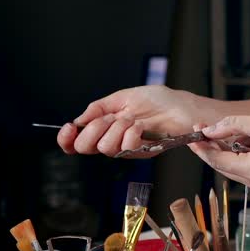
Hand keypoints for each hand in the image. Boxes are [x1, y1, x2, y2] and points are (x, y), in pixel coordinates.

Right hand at [61, 86, 214, 156]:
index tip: (68, 127)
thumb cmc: (159, 100)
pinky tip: (141, 125)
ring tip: (132, 118)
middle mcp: (113, 140)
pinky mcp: (142, 152)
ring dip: (115, 128)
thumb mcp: (124, 97)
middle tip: (111, 117)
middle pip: (84, 148)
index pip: (76, 142)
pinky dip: (131, 133)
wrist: (183, 106)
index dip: (66, 138)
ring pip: (104, 148)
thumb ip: (99, 108)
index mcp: (105, 127)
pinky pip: (125, 148)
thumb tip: (79, 120)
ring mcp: (127, 148)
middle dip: (93, 129)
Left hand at [187, 115, 249, 190]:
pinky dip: (241, 154)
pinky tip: (241, 139)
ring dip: (227, 150)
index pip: (217, 161)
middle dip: (213, 148)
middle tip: (203, 129)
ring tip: (225, 131)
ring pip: (235, 167)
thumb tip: (209, 131)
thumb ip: (230, 127)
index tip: (193, 134)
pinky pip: (247, 167)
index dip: (202, 147)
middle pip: (224, 166)